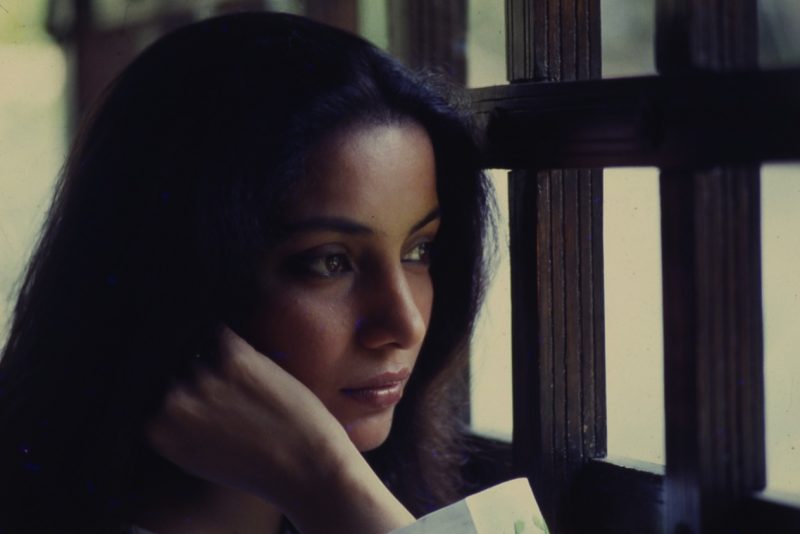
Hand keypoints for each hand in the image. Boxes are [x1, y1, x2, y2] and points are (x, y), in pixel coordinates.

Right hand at [145, 325, 350, 507]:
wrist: (307, 468)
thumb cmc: (261, 468)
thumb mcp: (200, 458)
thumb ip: (176, 427)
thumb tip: (165, 391)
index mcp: (158, 430)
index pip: (150, 389)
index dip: (173, 385)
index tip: (190, 386)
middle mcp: (173, 403)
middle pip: (174, 368)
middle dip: (195, 373)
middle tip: (228, 388)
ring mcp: (202, 377)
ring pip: (198, 349)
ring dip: (216, 358)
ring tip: (243, 381)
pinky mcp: (234, 357)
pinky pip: (221, 332)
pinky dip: (231, 340)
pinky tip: (247, 357)